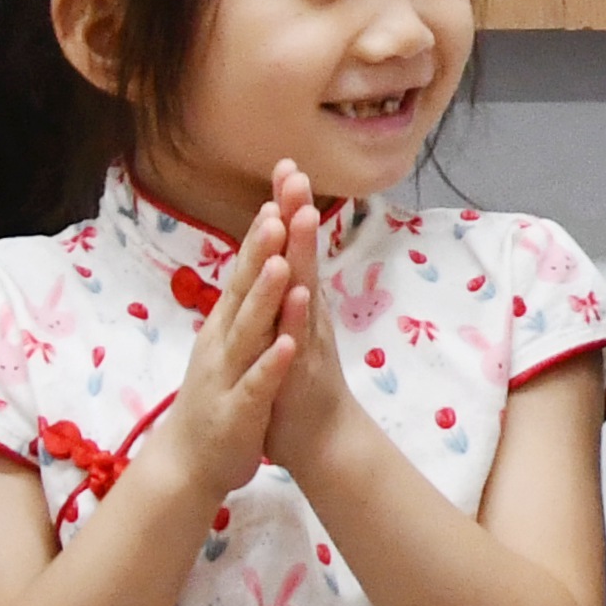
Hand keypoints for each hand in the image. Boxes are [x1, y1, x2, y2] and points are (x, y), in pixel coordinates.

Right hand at [143, 192, 314, 509]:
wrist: (188, 464)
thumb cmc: (217, 397)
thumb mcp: (231, 343)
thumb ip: (243, 303)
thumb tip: (258, 258)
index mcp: (226, 325)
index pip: (246, 271)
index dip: (262, 234)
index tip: (278, 193)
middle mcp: (223, 342)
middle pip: (244, 289)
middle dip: (261, 250)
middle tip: (277, 208)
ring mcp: (227, 375)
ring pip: (249, 332)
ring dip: (265, 298)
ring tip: (282, 264)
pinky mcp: (238, 412)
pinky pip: (257, 385)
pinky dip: (271, 364)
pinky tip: (288, 345)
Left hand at [255, 165, 365, 463]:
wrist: (321, 440)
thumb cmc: (296, 384)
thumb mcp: (287, 330)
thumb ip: (286, 294)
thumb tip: (283, 256)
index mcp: (296, 302)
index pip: (288, 247)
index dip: (285, 208)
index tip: (284, 166)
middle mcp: (307, 313)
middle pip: (301, 255)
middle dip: (297, 212)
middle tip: (296, 170)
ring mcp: (308, 339)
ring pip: (305, 289)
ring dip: (305, 253)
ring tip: (304, 213)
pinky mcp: (305, 370)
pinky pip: (301, 339)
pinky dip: (300, 316)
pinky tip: (302, 292)